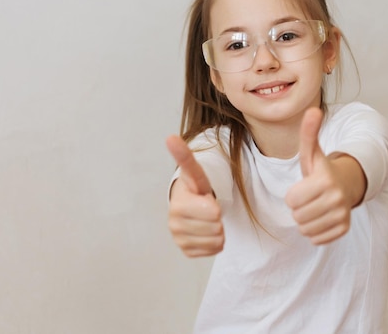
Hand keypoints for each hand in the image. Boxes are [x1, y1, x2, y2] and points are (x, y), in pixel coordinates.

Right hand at [166, 135, 223, 256]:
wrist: (188, 205)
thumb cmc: (194, 189)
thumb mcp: (194, 172)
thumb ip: (185, 157)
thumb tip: (170, 137)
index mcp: (178, 204)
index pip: (211, 212)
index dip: (214, 206)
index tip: (206, 198)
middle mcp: (174, 224)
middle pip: (217, 227)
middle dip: (217, 217)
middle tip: (207, 208)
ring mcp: (179, 239)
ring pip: (217, 240)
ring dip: (217, 229)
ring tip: (206, 218)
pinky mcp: (186, 251)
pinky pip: (213, 250)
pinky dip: (214, 241)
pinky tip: (205, 230)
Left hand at [285, 107, 365, 244]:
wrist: (345, 184)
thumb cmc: (321, 170)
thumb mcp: (312, 152)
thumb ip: (308, 133)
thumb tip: (313, 110)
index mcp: (325, 180)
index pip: (291, 200)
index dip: (293, 194)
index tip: (304, 186)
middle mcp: (337, 199)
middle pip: (297, 215)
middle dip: (298, 207)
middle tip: (309, 197)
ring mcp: (342, 215)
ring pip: (305, 229)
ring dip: (305, 219)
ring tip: (314, 206)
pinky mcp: (344, 229)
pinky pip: (316, 239)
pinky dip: (315, 230)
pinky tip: (321, 216)